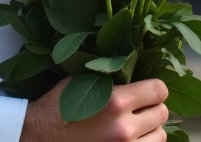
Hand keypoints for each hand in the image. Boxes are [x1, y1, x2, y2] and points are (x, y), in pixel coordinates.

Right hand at [20, 78, 168, 141]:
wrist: (38, 137)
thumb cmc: (57, 107)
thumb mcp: (80, 80)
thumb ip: (109, 75)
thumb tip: (133, 66)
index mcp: (117, 101)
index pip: (159, 90)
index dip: (155, 87)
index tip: (148, 89)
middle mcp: (124, 127)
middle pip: (162, 113)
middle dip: (153, 106)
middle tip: (141, 106)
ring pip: (160, 136)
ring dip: (151, 128)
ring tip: (138, 124)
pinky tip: (132, 138)